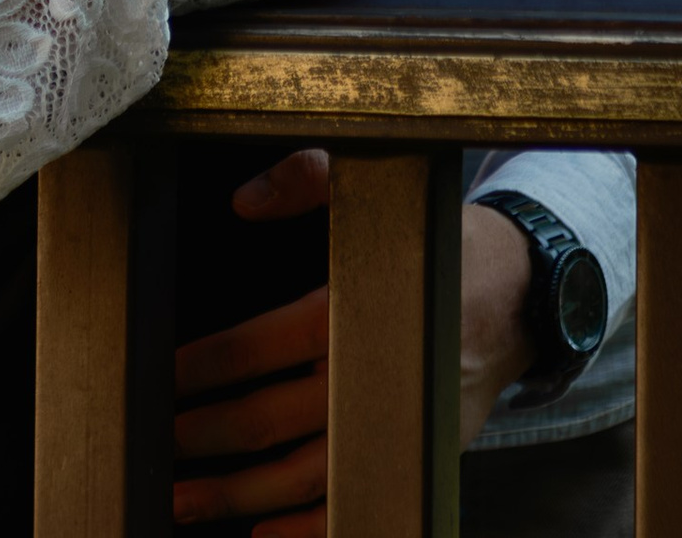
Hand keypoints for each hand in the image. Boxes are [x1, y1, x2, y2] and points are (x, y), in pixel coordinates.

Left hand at [170, 153, 536, 530]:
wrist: (523, 291)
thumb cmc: (439, 241)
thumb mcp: (373, 188)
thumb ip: (305, 179)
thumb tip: (243, 201)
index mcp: (354, 309)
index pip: (262, 345)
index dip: (207, 365)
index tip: (163, 377)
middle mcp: (371, 376)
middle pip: (273, 421)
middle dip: (207, 437)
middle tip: (157, 446)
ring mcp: (395, 425)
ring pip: (306, 477)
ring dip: (240, 496)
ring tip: (186, 501)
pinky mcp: (415, 456)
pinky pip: (356, 503)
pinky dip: (310, 529)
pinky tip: (265, 535)